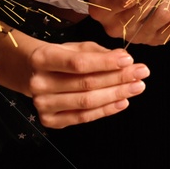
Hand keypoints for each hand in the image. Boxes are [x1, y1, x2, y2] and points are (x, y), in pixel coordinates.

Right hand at [26, 41, 148, 127]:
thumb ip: (98, 53)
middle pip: (86, 84)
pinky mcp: (50, 121)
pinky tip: (122, 102)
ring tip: (136, 87)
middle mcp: (39, 84)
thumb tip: (124, 60)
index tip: (129, 59)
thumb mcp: (73, 48)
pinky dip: (106, 110)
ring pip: (87, 102)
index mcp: (42, 58)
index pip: (78, 63)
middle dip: (118, 78)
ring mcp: (43, 105)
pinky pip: (83, 117)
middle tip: (141, 73)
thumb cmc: (57, 58)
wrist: (29, 74)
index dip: (106, 63)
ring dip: (116, 95)